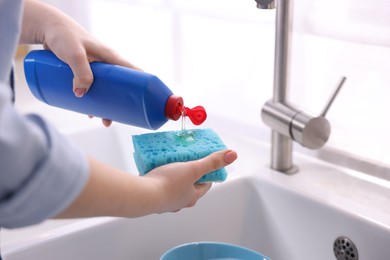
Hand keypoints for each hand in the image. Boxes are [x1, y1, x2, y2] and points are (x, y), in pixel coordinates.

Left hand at [21, 0, 139, 126]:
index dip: (142, 85)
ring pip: (104, 90)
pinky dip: (90, 100)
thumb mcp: (75, 54)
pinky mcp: (82, 73)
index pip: (132, 71)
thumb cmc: (64, 35)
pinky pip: (90, 89)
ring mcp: (93, 69)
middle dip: (120, 103)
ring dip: (104, 105)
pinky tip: (87, 111)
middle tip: (117, 118)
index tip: (146, 101)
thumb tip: (81, 94)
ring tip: (103, 120)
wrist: (47, 29)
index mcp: (110, 57)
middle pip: (118, 86)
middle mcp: (104, 64)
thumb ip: (80, 73)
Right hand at [143, 150, 237, 212]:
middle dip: (189, 172)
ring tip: (170, 162)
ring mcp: (165, 201)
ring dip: (173, 175)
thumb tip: (231, 155)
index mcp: (192, 196)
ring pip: (174, 186)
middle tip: (186, 159)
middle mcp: (180, 202)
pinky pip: (159, 185)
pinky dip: (160, 178)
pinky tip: (156, 169)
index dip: (207, 171)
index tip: (205, 162)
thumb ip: (211, 161)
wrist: (142, 194)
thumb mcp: (193, 168)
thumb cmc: (167, 184)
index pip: (206, 183)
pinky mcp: (153, 196)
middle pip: (189, 184)